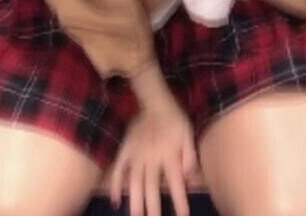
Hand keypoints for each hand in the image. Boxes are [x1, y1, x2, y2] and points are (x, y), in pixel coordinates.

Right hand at [109, 93, 197, 215]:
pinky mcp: (125, 150)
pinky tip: (115, 201)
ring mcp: (136, 155)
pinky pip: (118, 169)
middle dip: (153, 209)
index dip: (179, 201)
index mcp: (169, 155)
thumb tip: (189, 178)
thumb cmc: (175, 119)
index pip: (176, 182)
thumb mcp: (188, 134)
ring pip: (135, 182)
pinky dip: (116, 185)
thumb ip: (190, 156)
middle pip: (152, 187)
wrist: (155, 101)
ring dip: (135, 202)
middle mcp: (152, 158)